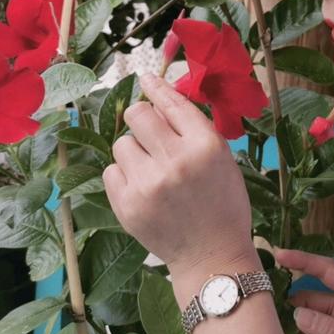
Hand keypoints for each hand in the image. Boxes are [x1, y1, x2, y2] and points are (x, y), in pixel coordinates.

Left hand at [103, 74, 258, 290]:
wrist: (212, 255)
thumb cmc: (222, 202)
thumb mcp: (222, 158)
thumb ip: (193, 127)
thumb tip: (158, 96)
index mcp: (206, 145)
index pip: (172, 103)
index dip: (156, 87)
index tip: (145, 78)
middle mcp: (176, 161)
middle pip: (138, 115)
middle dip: (143, 119)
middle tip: (152, 135)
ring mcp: (148, 184)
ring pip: (122, 142)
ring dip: (134, 151)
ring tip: (152, 170)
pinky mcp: (127, 205)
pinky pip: (111, 170)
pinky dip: (124, 175)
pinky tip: (143, 188)